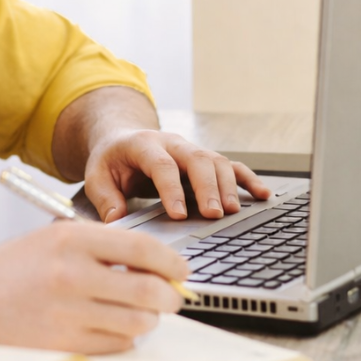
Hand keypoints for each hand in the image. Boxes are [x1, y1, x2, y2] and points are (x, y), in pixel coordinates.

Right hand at [0, 221, 188, 353]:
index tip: (181, 271)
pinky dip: (124, 338)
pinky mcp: (63, 344)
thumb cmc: (16, 266)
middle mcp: (71, 274)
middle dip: (169, 297)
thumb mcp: (57, 238)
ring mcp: (67, 312)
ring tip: (141, 313)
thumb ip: (102, 246)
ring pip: (137, 322)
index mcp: (72, 239)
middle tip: (171, 297)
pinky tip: (111, 327)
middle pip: (148, 290)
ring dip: (148, 319)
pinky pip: (116, 345)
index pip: (141, 247)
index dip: (171, 262)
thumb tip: (155, 265)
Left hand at [84, 128, 270, 222]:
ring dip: (228, 185)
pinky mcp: (203, 159)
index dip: (171, 188)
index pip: (162, 165)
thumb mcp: (97, 176)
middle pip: (196, 160)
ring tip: (233, 211)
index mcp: (143, 145)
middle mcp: (171, 143)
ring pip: (216, 161)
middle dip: (207, 187)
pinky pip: (230, 166)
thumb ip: (105, 198)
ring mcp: (190, 150)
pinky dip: (247, 179)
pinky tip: (262, 194)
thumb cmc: (111, 160)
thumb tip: (116, 221)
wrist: (121, 139)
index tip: (178, 214)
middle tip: (213, 214)